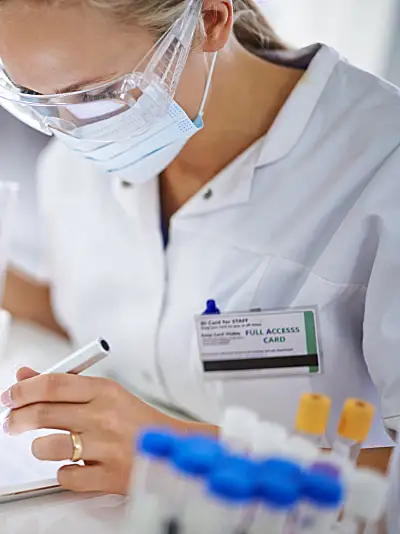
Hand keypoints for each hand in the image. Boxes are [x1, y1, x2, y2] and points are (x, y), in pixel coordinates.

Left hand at [1, 368, 167, 494]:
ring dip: (38, 447)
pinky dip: (63, 472)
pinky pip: (66, 476)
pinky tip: (73, 464)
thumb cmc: (136, 420)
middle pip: (43, 412)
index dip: (24, 389)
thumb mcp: (105, 394)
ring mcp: (106, 447)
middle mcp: (104, 416)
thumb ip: (64, 385)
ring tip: (45, 445)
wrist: (173, 446)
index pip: (54, 383)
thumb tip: (26, 376)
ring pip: (48, 447)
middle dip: (17, 418)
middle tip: (13, 421)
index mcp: (105, 391)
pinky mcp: (108, 476)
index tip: (11, 395)